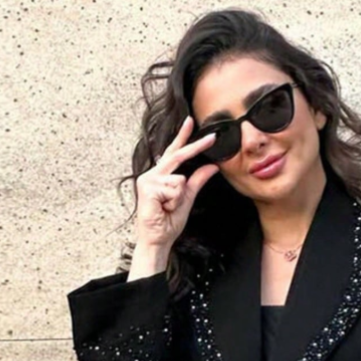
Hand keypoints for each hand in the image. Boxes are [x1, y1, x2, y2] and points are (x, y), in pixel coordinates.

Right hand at [134, 115, 219, 247]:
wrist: (158, 239)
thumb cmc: (168, 221)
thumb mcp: (187, 198)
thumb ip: (197, 180)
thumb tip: (212, 166)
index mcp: (161, 175)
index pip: (174, 153)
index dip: (182, 137)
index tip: (190, 121)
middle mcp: (152, 174)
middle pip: (177, 156)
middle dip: (195, 147)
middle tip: (212, 138)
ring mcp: (148, 180)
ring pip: (179, 180)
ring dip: (178, 198)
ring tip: (168, 208)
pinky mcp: (148, 188)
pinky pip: (174, 189)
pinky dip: (173, 202)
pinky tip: (163, 208)